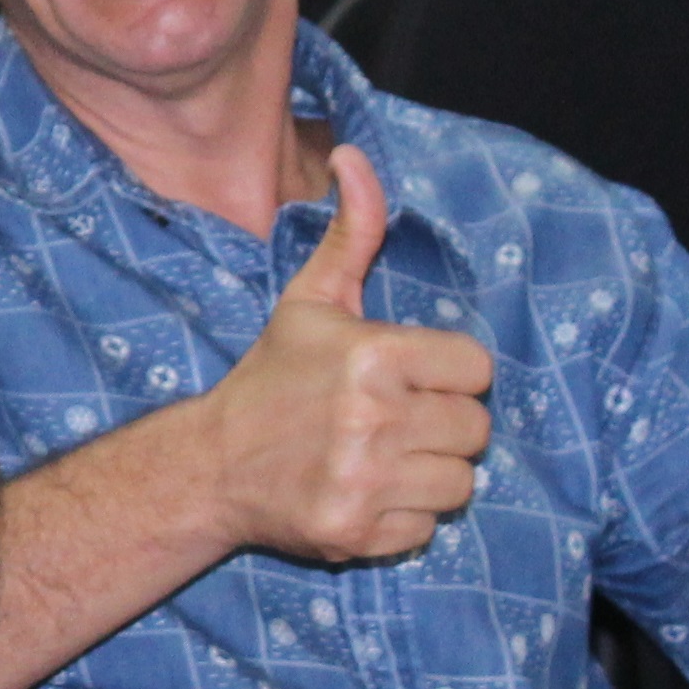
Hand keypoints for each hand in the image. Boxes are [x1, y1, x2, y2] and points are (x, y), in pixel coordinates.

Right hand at [191, 145, 493, 561]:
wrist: (212, 465)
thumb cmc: (273, 377)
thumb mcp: (312, 300)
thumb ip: (353, 232)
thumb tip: (354, 156)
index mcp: (374, 354)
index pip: (476, 369)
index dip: (446, 375)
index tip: (406, 380)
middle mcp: (372, 418)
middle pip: (476, 430)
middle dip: (441, 427)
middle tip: (390, 423)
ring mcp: (365, 479)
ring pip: (459, 483)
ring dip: (428, 475)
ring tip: (381, 459)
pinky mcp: (357, 533)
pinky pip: (427, 529)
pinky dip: (402, 519)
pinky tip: (364, 493)